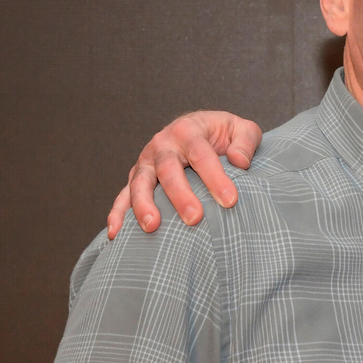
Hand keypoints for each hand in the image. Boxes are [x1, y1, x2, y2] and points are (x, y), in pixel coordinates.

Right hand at [105, 111, 262, 238]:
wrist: (200, 130)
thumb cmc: (223, 135)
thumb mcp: (241, 129)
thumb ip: (246, 141)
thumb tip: (239, 161)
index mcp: (189, 130)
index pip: (202, 154)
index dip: (215, 177)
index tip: (230, 200)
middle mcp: (163, 145)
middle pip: (168, 170)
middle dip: (180, 195)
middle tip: (194, 218)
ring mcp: (146, 162)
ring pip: (140, 183)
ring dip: (143, 205)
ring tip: (152, 226)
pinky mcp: (136, 178)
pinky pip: (123, 196)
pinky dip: (117, 214)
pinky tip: (116, 234)